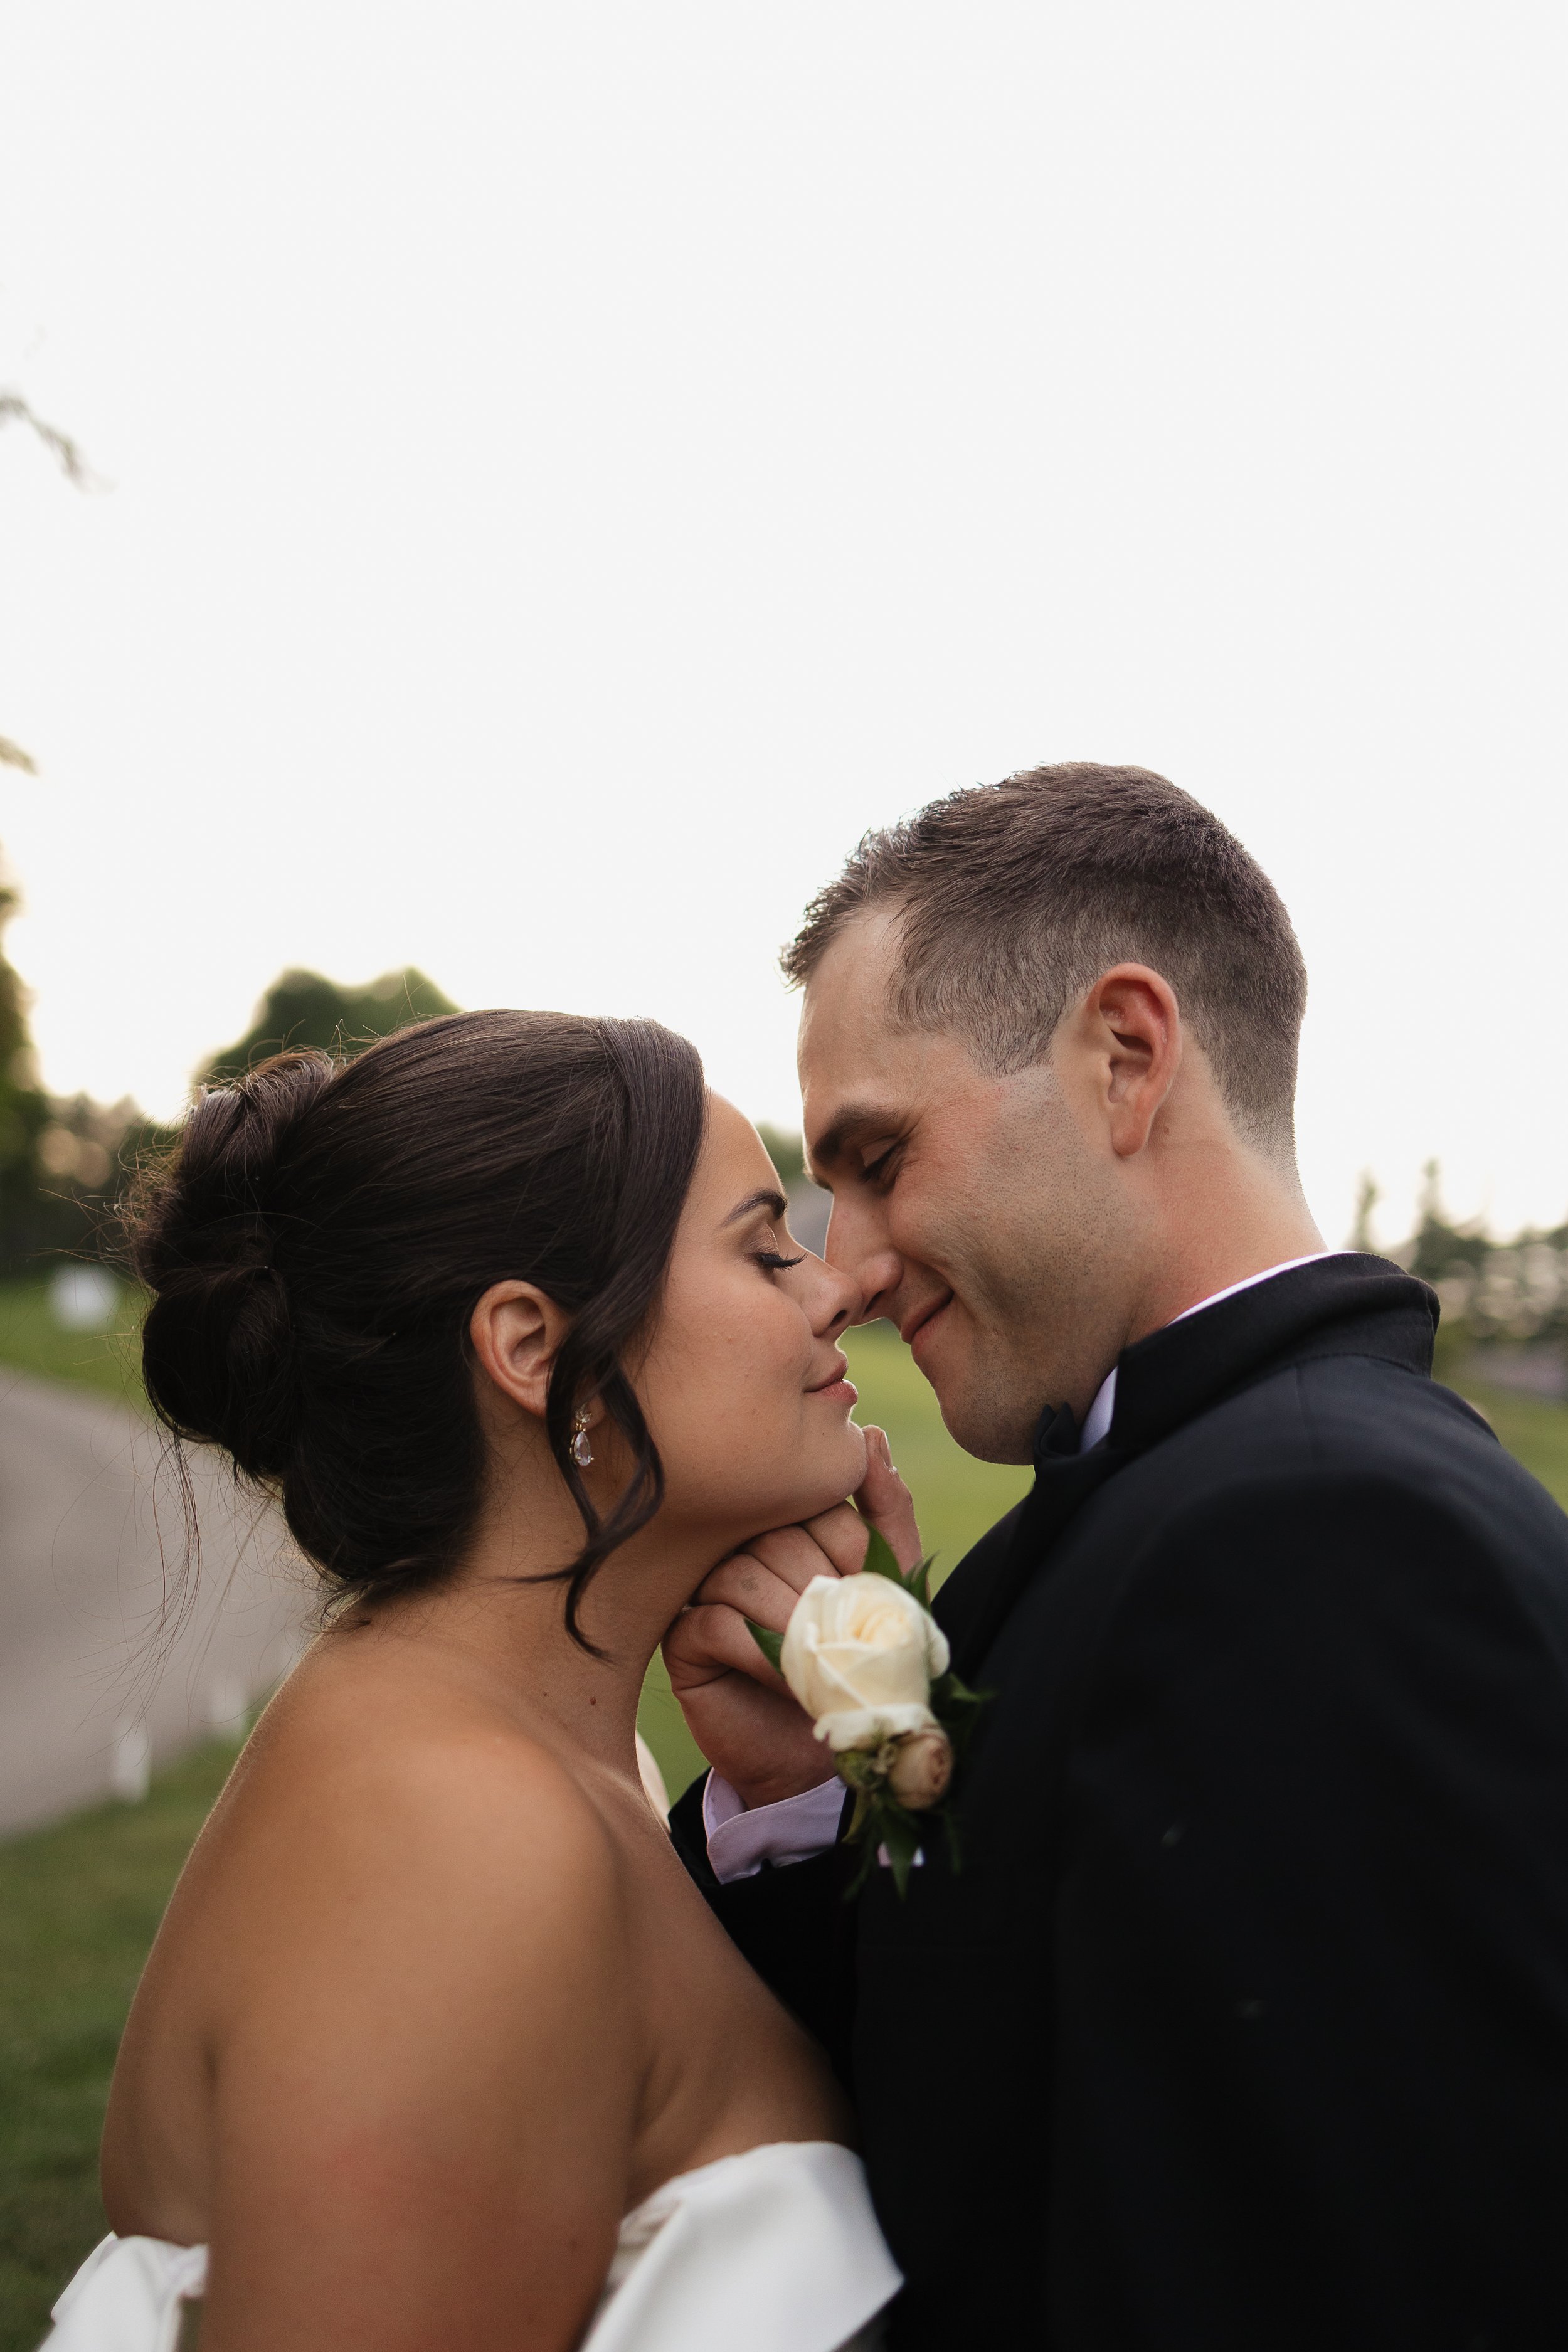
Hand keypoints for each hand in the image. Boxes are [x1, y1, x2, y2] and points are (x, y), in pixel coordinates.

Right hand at [661, 1430, 923, 1810]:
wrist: (823, 1752)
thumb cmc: (859, 1662)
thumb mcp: (892, 1587)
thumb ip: (888, 1511)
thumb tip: (872, 1432)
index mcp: (791, 1520)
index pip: (817, 1501)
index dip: (855, 1548)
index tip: (872, 1594)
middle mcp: (742, 1543)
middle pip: (779, 1535)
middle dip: (825, 1593)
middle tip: (846, 1637)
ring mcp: (705, 1586)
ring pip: (743, 1574)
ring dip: (795, 1626)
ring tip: (820, 1663)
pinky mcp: (681, 1636)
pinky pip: (715, 1621)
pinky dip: (762, 1655)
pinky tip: (788, 1680)